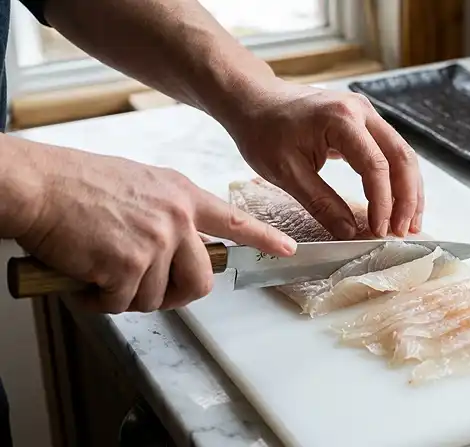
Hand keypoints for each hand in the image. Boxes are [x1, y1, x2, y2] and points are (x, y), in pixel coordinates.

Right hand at [13, 145, 295, 313]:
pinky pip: (122, 303)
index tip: (287, 249)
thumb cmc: (76, 184)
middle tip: (148, 292)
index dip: (262, 238)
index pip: (233, 220)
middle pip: (201, 280)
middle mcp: (177, 217)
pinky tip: (84, 280)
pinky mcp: (130, 264)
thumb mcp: (138, 185)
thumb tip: (172, 249)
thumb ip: (165, 214)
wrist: (38, 185)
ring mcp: (157, 240)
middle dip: (176, 296)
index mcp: (181, 194)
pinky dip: (99, 301)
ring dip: (127, 297)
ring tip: (100, 274)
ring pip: (157, 297)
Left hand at [227, 80, 423, 239]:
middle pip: (401, 157)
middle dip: (406, 198)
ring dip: (409, 190)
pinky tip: (399, 204)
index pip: (375, 165)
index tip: (379, 230)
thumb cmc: (263, 131)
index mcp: (341, 119)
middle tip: (403, 232)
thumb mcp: (286, 173)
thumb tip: (350, 232)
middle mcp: (362, 111)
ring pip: (402, 154)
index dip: (382, 202)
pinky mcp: (365, 122)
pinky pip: (390, 152)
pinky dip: (398, 179)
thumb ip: (321, 203)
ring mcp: (366, 114)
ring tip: (409, 224)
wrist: (254, 100)